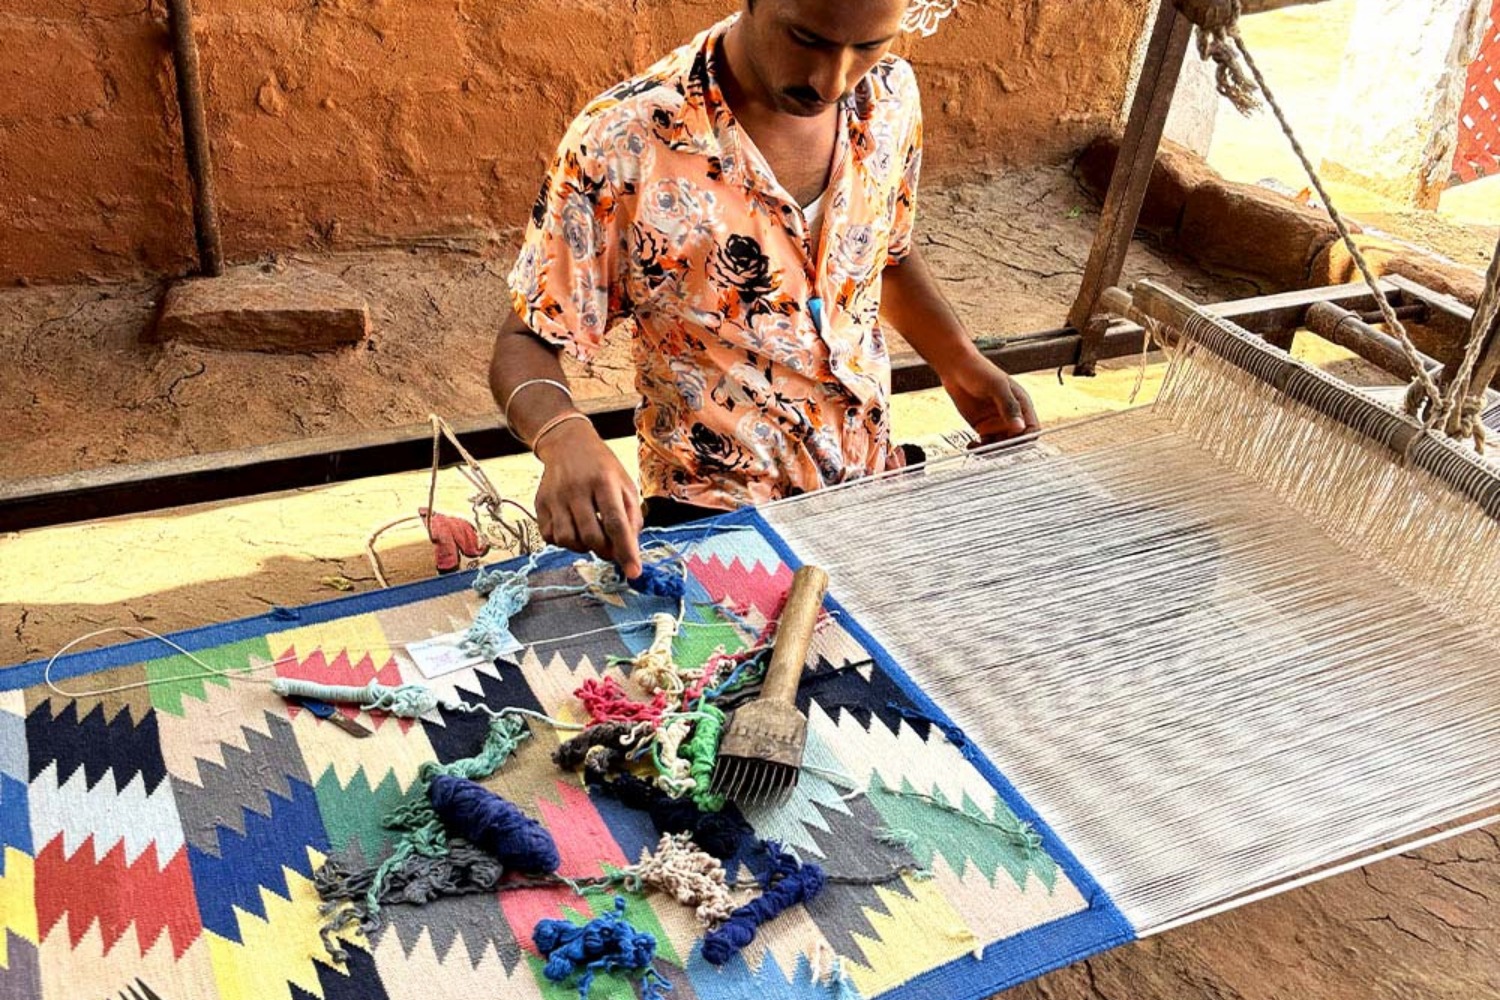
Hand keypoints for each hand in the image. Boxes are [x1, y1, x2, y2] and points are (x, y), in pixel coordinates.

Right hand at [533, 420, 643, 576]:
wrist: (567, 444)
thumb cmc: (602, 468)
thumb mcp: (625, 484)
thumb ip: (631, 516)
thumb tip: (630, 549)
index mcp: (604, 481)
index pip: (616, 523)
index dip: (626, 551)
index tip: (634, 573)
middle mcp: (577, 489)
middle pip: (591, 536)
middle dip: (605, 552)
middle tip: (611, 550)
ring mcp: (555, 496)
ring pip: (569, 541)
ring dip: (584, 547)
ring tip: (591, 535)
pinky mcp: (540, 504)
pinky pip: (551, 537)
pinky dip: (565, 541)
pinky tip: (573, 528)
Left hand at [941, 357, 1039, 444]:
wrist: (956, 368)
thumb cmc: (980, 370)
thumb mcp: (997, 387)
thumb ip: (1009, 406)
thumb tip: (1020, 427)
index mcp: (1022, 405)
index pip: (1032, 429)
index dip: (1025, 439)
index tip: (1012, 444)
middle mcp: (1011, 416)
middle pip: (1016, 441)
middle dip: (1006, 447)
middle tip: (992, 450)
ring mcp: (996, 422)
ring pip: (1000, 444)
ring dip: (991, 450)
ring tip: (979, 448)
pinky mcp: (982, 426)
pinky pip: (985, 443)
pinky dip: (980, 448)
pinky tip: (972, 445)